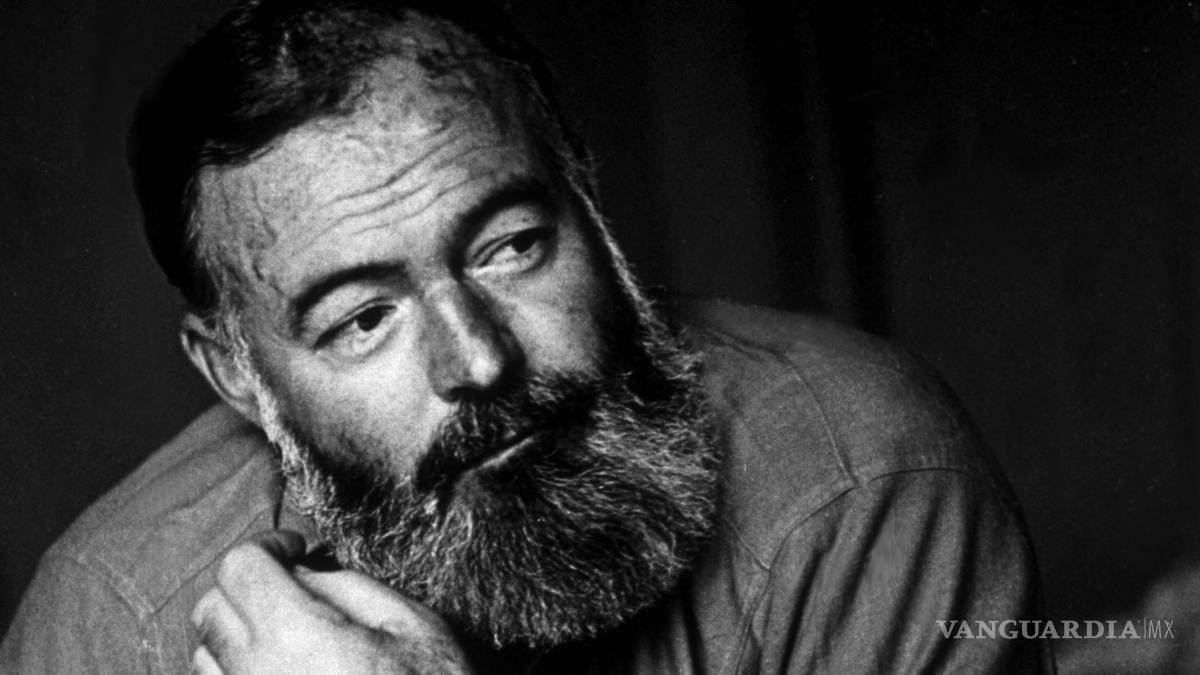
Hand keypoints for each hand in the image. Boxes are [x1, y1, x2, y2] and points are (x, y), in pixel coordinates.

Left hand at [191, 530, 473, 673]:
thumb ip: (347, 587)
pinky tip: (281, 671)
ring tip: (285, 634)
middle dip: (246, 585)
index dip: (268, 545)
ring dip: (236, 633)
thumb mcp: (411, 625)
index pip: (239, 567)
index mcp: (295, 635)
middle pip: (210, 608)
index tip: (297, 549)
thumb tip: (302, 572)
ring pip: (204, 656)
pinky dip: (238, 673)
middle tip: (291, 587)